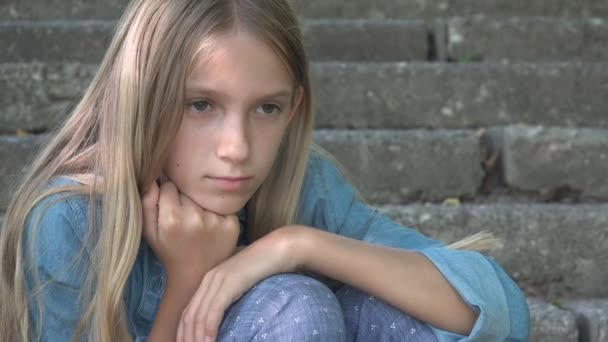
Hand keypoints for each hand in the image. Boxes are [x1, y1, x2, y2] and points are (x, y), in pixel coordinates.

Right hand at [141, 180, 239, 281]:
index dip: (168, 194)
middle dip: (185, 198)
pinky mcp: (232, 223)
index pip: (169, 185)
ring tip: (199, 222)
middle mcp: (195, 216)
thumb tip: (152, 180)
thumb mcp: (150, 233)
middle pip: (189, 190)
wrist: (196, 276)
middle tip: (185, 216)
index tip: (170, 206)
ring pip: (205, 196)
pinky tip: (212, 226)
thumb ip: (147, 205)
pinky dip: (217, 212)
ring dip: (202, 204)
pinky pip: (222, 206)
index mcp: (171, 217)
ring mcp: (216, 219)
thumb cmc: (170, 252)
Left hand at [176, 226, 303, 341]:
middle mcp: (208, 280)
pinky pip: (214, 311)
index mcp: (208, 281)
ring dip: (196, 338)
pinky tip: (209, 341)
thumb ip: (228, 297)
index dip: (183, 332)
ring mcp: (217, 281)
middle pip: (188, 316)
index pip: (188, 312)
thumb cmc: (262, 268)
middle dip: (186, 337)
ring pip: (198, 316)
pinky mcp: (229, 284)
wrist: (276, 250)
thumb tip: (223, 319)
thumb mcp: (239, 284)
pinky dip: (209, 329)